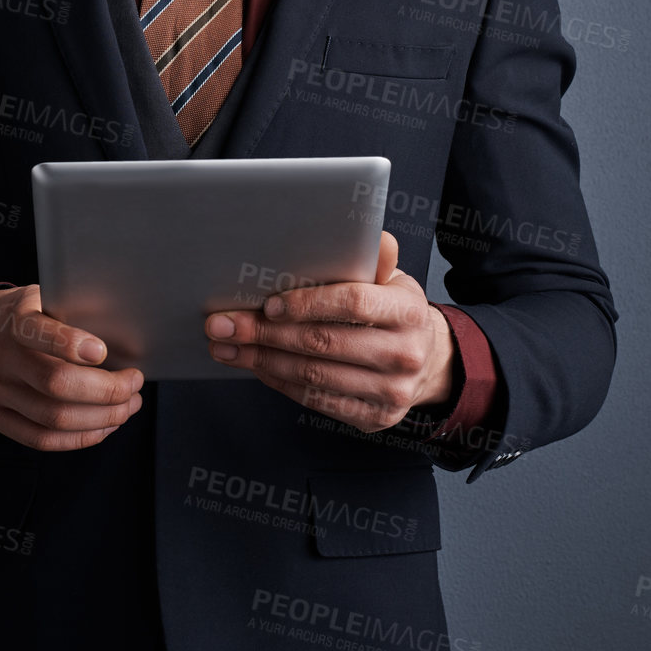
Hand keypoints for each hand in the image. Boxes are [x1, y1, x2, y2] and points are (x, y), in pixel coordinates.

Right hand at [0, 285, 144, 450]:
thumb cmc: (21, 314)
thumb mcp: (41, 297)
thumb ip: (73, 312)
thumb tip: (127, 341)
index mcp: (14, 322)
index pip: (38, 332)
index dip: (70, 343)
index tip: (103, 351)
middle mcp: (2, 359)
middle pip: (56, 384)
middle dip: (107, 390)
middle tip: (134, 383)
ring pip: (54, 419)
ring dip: (103, 418)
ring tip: (128, 406)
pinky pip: (41, 440)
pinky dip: (80, 438)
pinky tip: (104, 426)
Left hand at [203, 231, 455, 432]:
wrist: (427, 362)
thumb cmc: (394, 312)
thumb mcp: (392, 279)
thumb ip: (374, 257)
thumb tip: (366, 232)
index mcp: (408, 311)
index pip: (352, 304)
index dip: (307, 304)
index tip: (268, 304)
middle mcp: (404, 354)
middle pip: (323, 343)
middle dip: (265, 333)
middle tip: (223, 324)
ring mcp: (390, 392)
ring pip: (312, 376)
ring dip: (261, 359)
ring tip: (227, 345)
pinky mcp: (373, 418)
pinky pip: (315, 401)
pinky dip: (279, 381)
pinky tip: (255, 365)